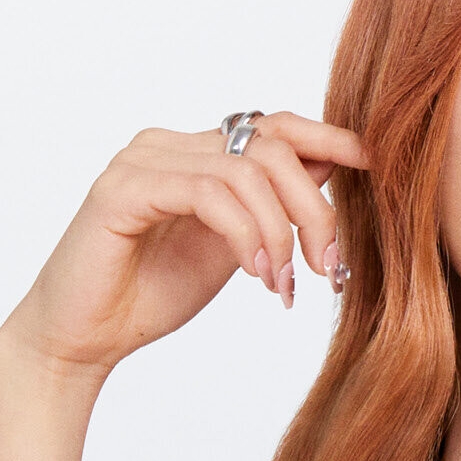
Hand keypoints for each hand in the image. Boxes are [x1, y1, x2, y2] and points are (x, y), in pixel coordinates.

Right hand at [0, 112, 370, 379]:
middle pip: (273, 146)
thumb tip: (336, 175)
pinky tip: (256, 275)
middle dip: (316, 209)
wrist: (86, 335)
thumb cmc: (157, 292)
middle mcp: (169, 144)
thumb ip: (275, 208)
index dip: (330, 137)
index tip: (374, 167)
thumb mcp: (240, 246)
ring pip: (247, 171)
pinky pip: (208, 193)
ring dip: (283, 231)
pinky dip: (246, 235)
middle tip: (330, 269)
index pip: (274, 126)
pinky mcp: (123, 190)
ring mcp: (142, 161)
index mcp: (197, 152)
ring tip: (285, 283)